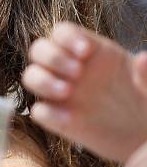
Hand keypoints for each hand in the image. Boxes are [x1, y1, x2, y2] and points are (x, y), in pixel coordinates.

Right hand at [21, 22, 146, 161]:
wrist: (142, 135)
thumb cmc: (145, 101)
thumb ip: (146, 73)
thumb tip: (143, 58)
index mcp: (90, 50)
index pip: (62, 32)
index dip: (67, 37)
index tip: (85, 51)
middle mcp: (68, 68)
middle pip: (38, 49)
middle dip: (52, 57)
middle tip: (76, 72)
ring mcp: (59, 93)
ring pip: (31, 76)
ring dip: (43, 81)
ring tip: (66, 92)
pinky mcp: (57, 118)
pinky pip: (39, 111)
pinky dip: (48, 113)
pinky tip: (69, 119)